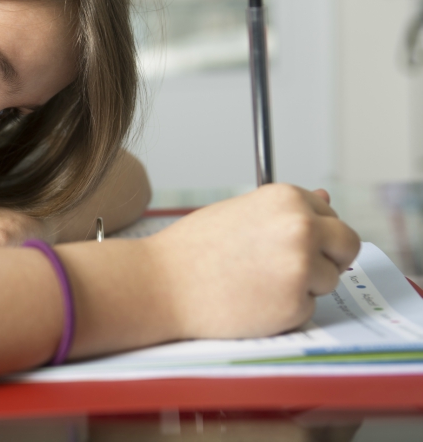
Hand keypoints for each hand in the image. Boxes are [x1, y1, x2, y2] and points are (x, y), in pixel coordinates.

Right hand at [148, 184, 360, 339]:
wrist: (161, 285)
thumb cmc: (192, 250)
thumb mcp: (238, 214)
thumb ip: (284, 210)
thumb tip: (326, 197)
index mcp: (286, 198)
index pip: (331, 216)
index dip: (313, 234)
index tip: (288, 245)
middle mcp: (301, 227)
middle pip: (347, 245)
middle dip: (327, 259)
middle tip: (287, 269)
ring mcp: (301, 266)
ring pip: (329, 280)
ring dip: (302, 286)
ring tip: (255, 283)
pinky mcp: (296, 304)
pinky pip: (308, 309)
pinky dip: (285, 310)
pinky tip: (250, 301)